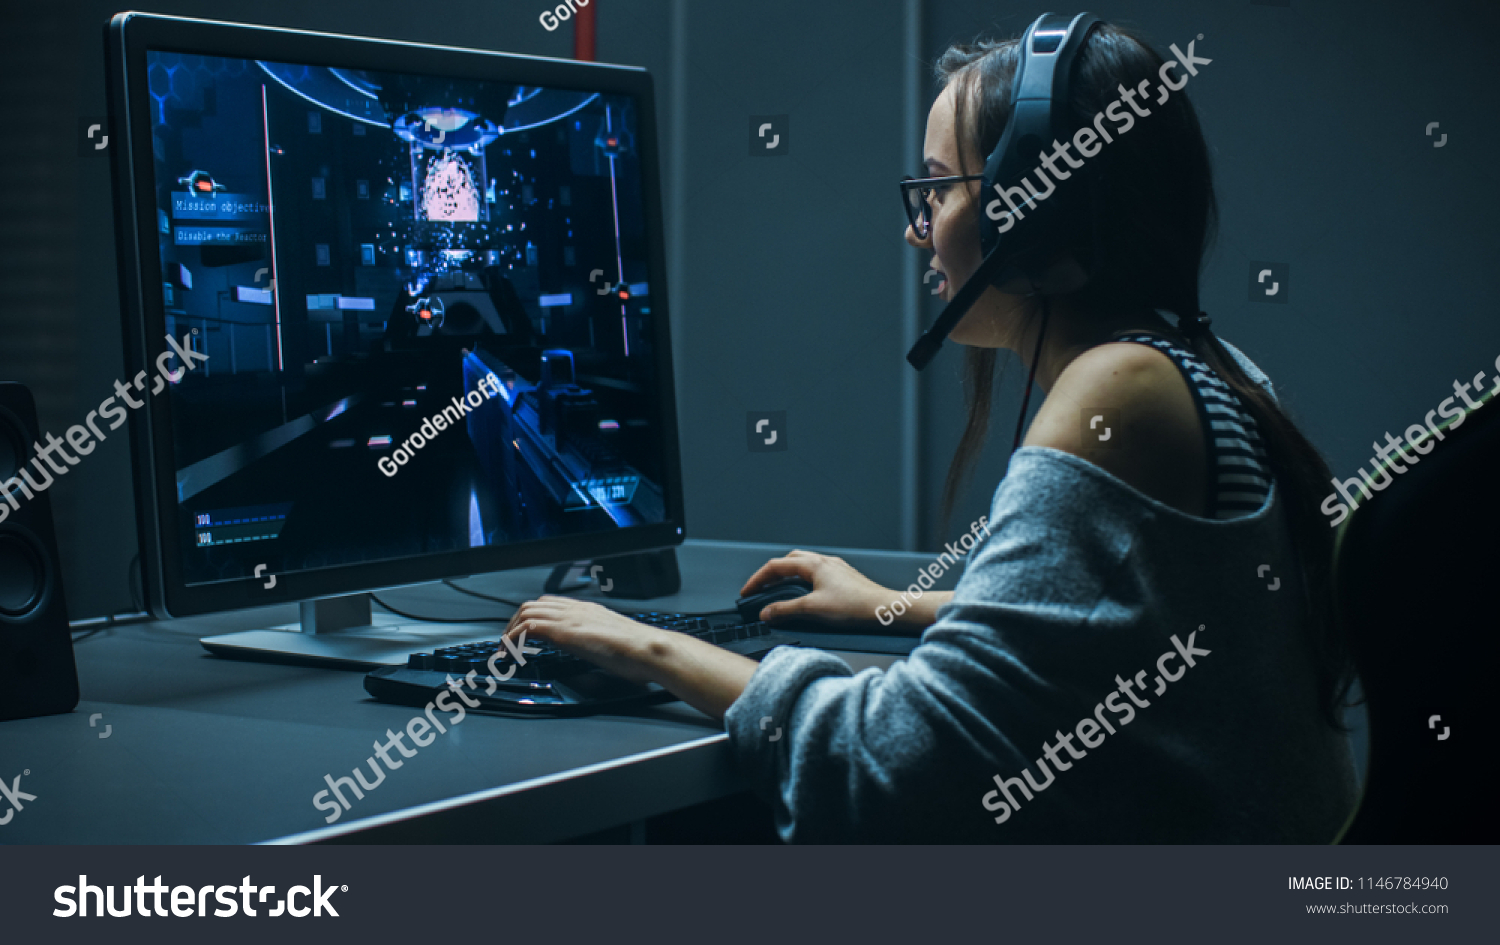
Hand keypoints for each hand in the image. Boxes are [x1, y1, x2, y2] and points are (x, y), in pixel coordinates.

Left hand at [501, 596, 664, 684]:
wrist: (649, 649)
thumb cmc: (640, 652)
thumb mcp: (613, 642)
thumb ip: (598, 641)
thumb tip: (595, 652)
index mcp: (588, 610)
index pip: (550, 604)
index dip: (531, 618)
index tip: (523, 636)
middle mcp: (577, 609)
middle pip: (533, 605)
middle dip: (514, 623)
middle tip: (507, 644)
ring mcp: (570, 618)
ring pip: (527, 612)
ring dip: (510, 631)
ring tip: (504, 651)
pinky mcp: (566, 632)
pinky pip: (529, 628)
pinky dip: (514, 639)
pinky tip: (512, 653)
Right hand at [739, 549, 903, 626]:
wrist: (884, 609)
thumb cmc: (854, 607)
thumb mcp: (813, 609)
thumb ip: (785, 610)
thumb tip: (766, 613)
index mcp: (813, 564)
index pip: (775, 566)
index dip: (757, 580)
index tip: (747, 592)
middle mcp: (824, 562)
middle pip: (789, 561)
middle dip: (771, 574)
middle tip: (761, 589)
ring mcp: (835, 568)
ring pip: (804, 565)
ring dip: (787, 576)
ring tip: (779, 591)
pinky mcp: (844, 578)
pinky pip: (816, 573)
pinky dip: (803, 580)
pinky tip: (805, 594)